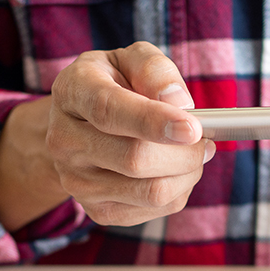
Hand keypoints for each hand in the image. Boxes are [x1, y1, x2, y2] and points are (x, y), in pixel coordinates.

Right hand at [46, 42, 213, 225]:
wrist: (82, 124)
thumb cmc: (116, 84)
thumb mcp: (132, 60)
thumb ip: (154, 70)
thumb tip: (179, 103)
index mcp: (72, 92)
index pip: (109, 111)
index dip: (153, 121)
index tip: (193, 128)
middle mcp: (64, 140)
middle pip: (134, 159)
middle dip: (185, 152)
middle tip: (205, 138)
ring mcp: (76, 181)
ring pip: (150, 191)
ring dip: (187, 173)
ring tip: (193, 153)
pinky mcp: (98, 210)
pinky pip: (154, 209)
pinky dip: (179, 190)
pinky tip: (175, 171)